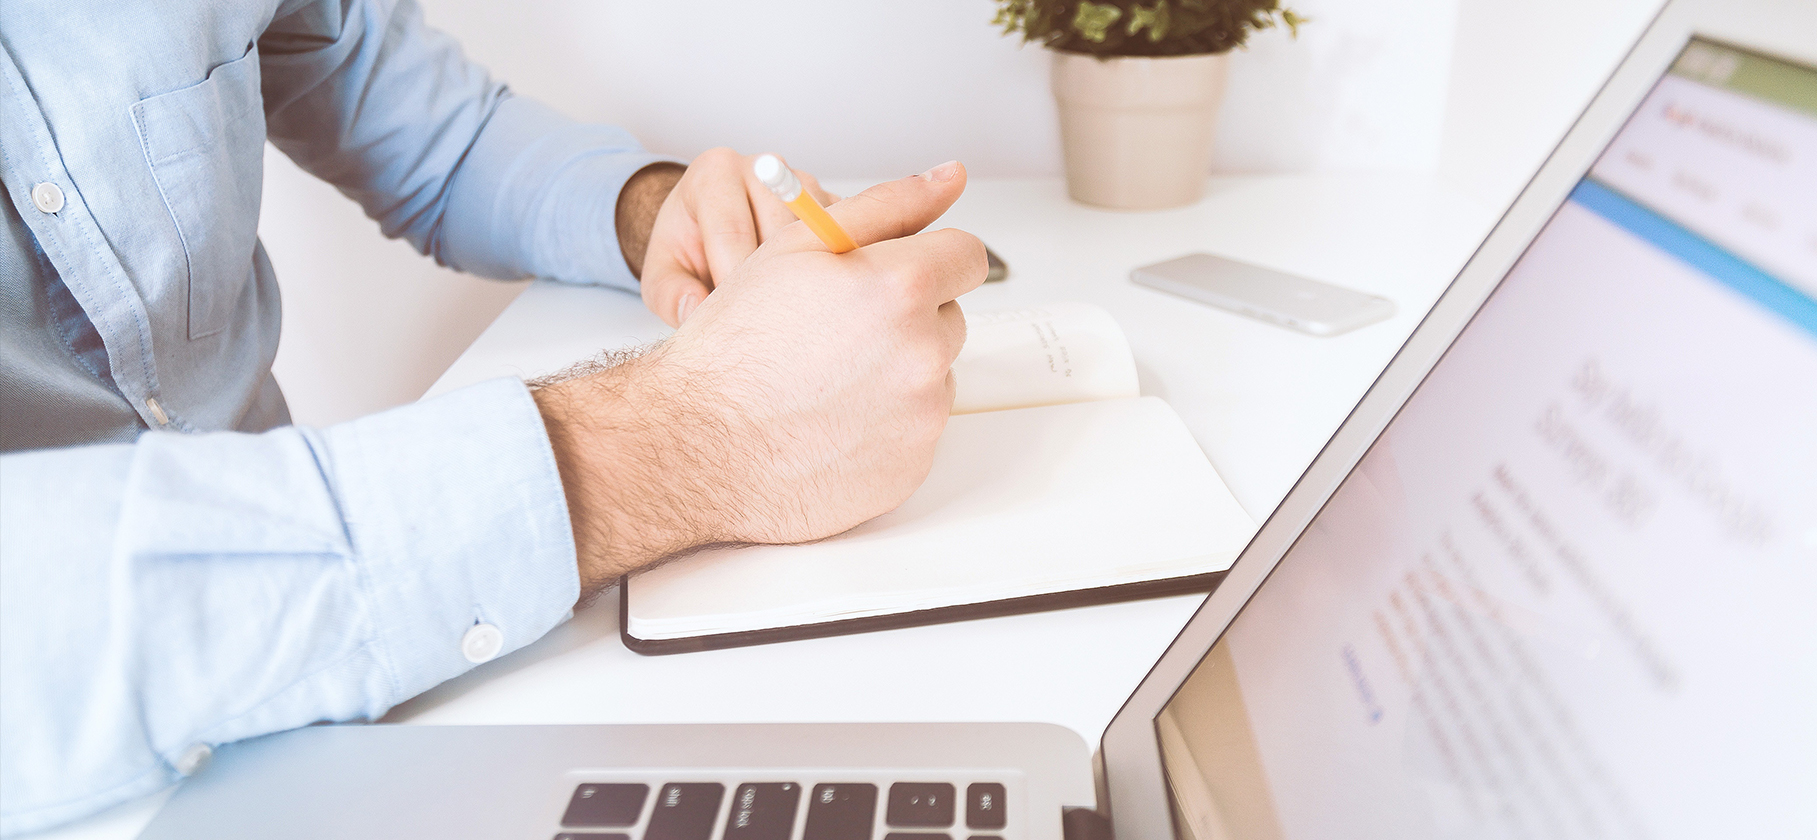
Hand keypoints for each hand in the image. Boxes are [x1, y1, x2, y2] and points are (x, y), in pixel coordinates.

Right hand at [535, 162, 984, 593]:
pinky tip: (830, 421)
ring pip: (934, 375)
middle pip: (949, 317)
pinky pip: (917, 430)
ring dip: (897, 371)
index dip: (927, 260)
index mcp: (901, 287)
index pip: (966, 256)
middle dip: (907, 317)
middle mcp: (923, 352)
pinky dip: (886, 424)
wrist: (697, 446)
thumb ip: (886, 205)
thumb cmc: (735, 346)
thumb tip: (949, 176)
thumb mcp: (797, 247)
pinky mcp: (913, 466)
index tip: (896, 274)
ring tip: (827, 380)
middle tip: (837, 332)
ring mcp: (921, 416)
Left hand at [636, 148, 838, 326]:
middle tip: (762, 320)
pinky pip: (843, 240)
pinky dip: (830, 271)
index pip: (732, 231)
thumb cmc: (687, 250)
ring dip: (806, 278)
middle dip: (771, 282)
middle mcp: (763, 167)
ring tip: (785, 309)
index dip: (733, 282)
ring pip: (817, 237)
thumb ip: (670, 294)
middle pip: (780, 233)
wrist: (712, 230)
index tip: (733, 320)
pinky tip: (811, 295)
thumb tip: (695, 311)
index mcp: (714, 172)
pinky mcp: (833, 202)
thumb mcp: (662, 274)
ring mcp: (803, 182)